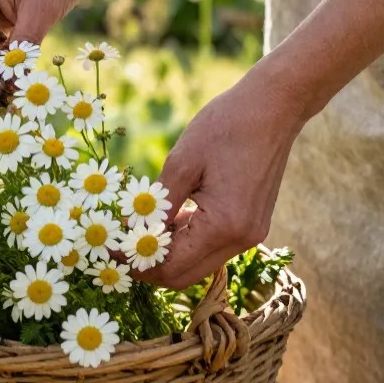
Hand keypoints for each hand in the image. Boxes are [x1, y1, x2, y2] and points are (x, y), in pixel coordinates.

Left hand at [137, 65, 306, 289]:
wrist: (274, 107)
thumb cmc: (226, 127)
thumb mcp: (181, 163)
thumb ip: (156, 205)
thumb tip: (131, 233)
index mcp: (224, 226)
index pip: (171, 269)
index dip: (136, 264)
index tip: (109, 250)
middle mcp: (241, 239)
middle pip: (185, 275)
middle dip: (150, 265)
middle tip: (119, 245)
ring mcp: (250, 234)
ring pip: (198, 262)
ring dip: (168, 252)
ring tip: (137, 228)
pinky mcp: (251, 224)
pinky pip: (212, 245)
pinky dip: (187, 239)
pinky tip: (167, 217)